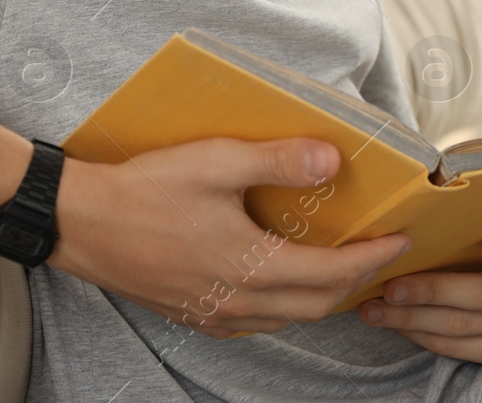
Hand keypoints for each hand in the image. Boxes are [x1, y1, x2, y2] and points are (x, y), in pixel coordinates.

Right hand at [48, 136, 412, 338]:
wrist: (80, 223)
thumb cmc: (145, 189)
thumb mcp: (217, 161)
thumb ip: (278, 161)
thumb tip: (333, 161)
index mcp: (253, 266)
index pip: (334, 272)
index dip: (374, 257)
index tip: (401, 239)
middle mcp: (239, 302)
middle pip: (318, 303)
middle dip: (356, 280)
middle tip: (379, 253)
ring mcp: (214, 314)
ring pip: (287, 317)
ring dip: (320, 296)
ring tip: (338, 267)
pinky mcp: (193, 315)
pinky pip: (255, 321)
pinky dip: (283, 305)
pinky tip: (281, 281)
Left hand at [357, 229, 481, 362]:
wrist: (480, 284)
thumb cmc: (467, 243)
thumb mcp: (473, 227)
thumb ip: (460, 220)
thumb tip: (410, 209)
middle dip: (432, 291)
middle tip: (392, 287)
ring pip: (463, 325)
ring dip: (413, 317)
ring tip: (376, 307)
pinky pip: (455, 348)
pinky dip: (419, 335)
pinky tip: (393, 322)